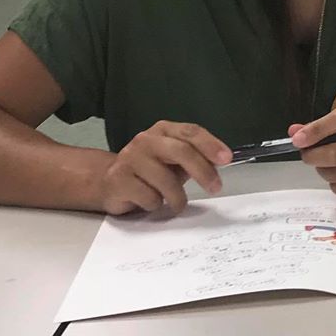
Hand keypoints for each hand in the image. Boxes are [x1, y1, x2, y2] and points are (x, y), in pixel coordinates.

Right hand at [102, 122, 230, 215]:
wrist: (109, 182)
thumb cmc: (150, 171)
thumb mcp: (176, 161)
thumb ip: (197, 157)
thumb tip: (220, 162)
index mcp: (164, 130)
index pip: (191, 132)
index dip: (210, 145)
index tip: (226, 158)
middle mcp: (146, 140)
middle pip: (181, 151)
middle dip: (203, 171)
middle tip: (215, 187)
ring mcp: (129, 158)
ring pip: (166, 181)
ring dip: (177, 198)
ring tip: (176, 202)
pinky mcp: (118, 179)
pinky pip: (149, 197)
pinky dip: (156, 204)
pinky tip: (149, 201)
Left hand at [291, 108, 335, 199]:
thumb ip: (319, 126)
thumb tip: (294, 132)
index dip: (316, 131)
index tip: (297, 140)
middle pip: (335, 155)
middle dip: (313, 156)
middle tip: (308, 155)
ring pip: (334, 174)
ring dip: (323, 170)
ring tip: (328, 164)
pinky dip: (334, 183)